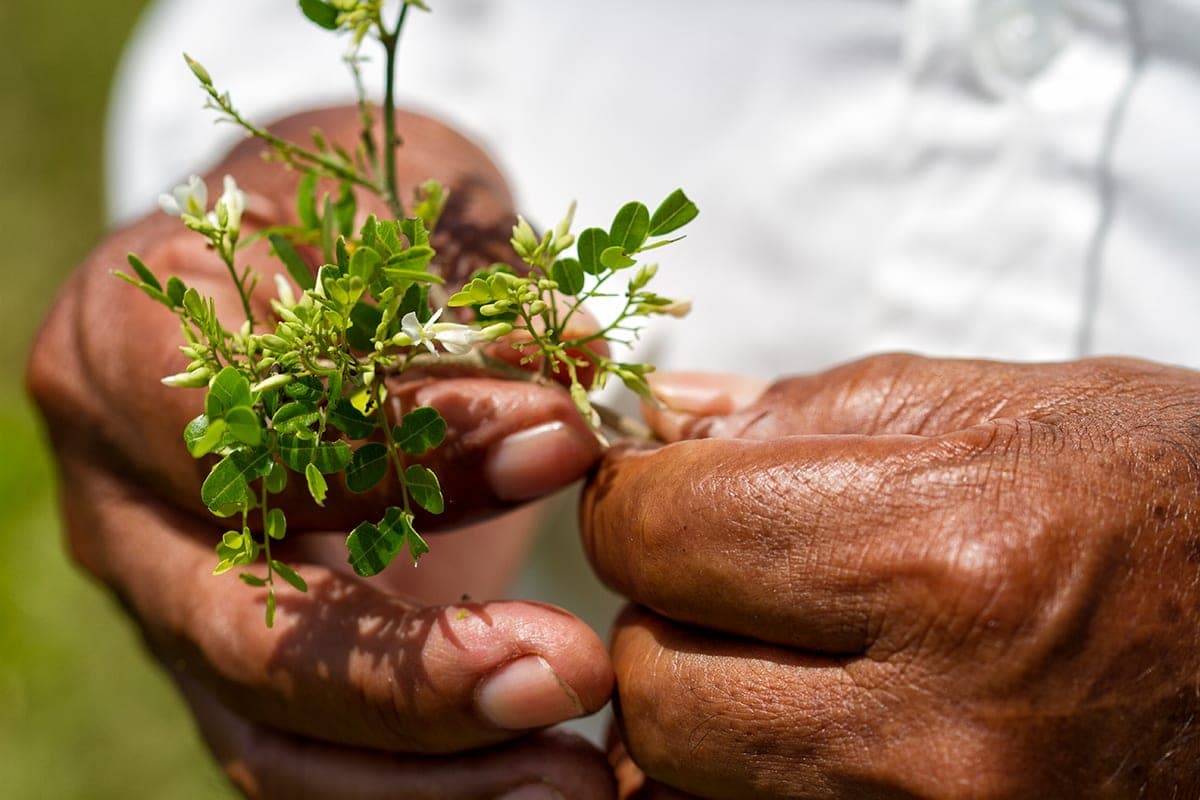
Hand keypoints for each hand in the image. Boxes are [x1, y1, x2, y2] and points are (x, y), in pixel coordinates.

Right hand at [30, 108, 614, 798]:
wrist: (300, 269)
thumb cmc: (350, 218)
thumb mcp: (408, 200)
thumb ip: (475, 277)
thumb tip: (574, 366)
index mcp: (124, 345)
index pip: (250, 420)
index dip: (403, 438)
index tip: (561, 435)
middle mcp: (123, 496)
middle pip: (240, 622)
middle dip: (409, 667)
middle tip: (569, 669)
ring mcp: (169, 597)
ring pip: (267, 727)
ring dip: (425, 770)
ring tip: (571, 780)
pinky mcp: (230, 660)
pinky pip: (307, 759)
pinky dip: (420, 789)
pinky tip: (534, 782)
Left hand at [582, 355, 1199, 797]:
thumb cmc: (1176, 502)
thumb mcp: (1015, 409)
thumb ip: (813, 409)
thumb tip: (666, 417)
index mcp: (947, 559)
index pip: (664, 539)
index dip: (632, 504)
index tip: (657, 493)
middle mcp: (940, 730)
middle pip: (656, 688)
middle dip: (656, 617)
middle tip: (715, 579)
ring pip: (686, 787)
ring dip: (694, 708)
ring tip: (773, 653)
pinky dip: (742, 782)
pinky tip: (802, 723)